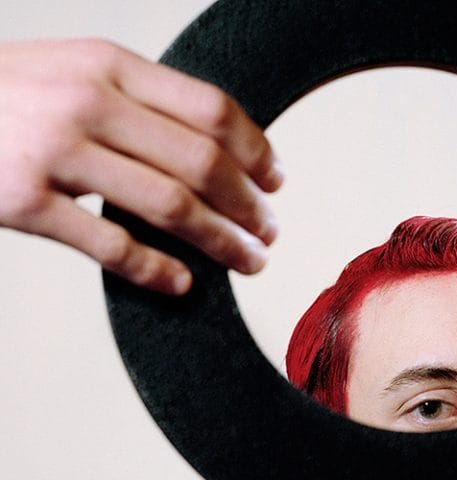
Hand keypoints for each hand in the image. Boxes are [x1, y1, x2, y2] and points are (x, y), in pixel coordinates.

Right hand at [0, 39, 282, 293]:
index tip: (277, 182)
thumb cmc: (6, 95)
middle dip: (250, 207)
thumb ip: (136, 100)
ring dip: (223, 242)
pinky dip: (159, 270)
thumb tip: (210, 144)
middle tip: (270, 234)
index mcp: (107, 66)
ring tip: (249, 262)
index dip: (256, 151)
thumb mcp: (72, 71)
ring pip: (170, 207)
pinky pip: (113, 246)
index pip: (210, 109)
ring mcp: (55, 152)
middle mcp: (88, 103)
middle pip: (202, 163)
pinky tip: (184, 284)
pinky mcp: (26, 202)